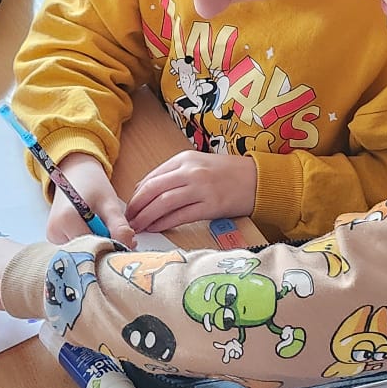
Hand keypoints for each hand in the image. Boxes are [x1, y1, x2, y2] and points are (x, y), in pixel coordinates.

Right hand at [49, 154, 134, 244]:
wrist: (76, 176)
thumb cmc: (92, 185)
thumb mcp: (110, 203)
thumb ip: (119, 227)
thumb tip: (126, 249)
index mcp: (66, 220)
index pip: (94, 247)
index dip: (112, 247)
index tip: (126, 241)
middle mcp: (55, 233)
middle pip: (87, 253)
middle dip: (107, 248)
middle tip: (120, 235)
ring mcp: (54, 239)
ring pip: (84, 254)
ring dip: (100, 246)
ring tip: (105, 229)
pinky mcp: (56, 241)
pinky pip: (78, 250)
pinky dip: (92, 245)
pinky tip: (96, 232)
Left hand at [126, 152, 257, 236]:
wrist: (258, 179)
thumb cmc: (228, 173)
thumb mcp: (199, 164)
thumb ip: (174, 174)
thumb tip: (146, 190)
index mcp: (185, 159)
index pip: (152, 177)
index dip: (137, 194)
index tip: (129, 206)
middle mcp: (191, 171)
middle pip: (153, 190)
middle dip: (137, 207)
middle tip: (128, 220)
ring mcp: (201, 189)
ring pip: (164, 204)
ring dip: (147, 217)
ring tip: (138, 227)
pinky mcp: (211, 206)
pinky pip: (181, 216)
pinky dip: (164, 223)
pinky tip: (156, 228)